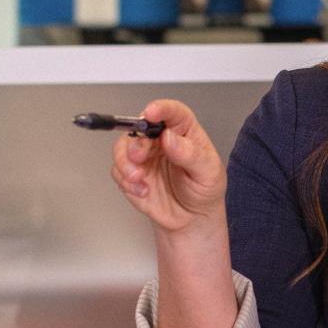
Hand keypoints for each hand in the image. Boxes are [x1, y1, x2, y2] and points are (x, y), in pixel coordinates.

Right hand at [109, 100, 225, 233]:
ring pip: (122, 147)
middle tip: (139, 156)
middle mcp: (160, 140)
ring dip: (125, 162)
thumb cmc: (205, 190)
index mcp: (183, 131)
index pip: (172, 112)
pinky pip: (118, 171)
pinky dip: (126, 181)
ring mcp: (144, 157)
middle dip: (136, 142)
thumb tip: (170, 138)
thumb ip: (191, 154)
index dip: (160, 109)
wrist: (193, 219)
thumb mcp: (209, 172)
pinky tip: (143, 191)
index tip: (151, 113)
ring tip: (138, 178)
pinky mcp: (132, 174)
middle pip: (140, 128)